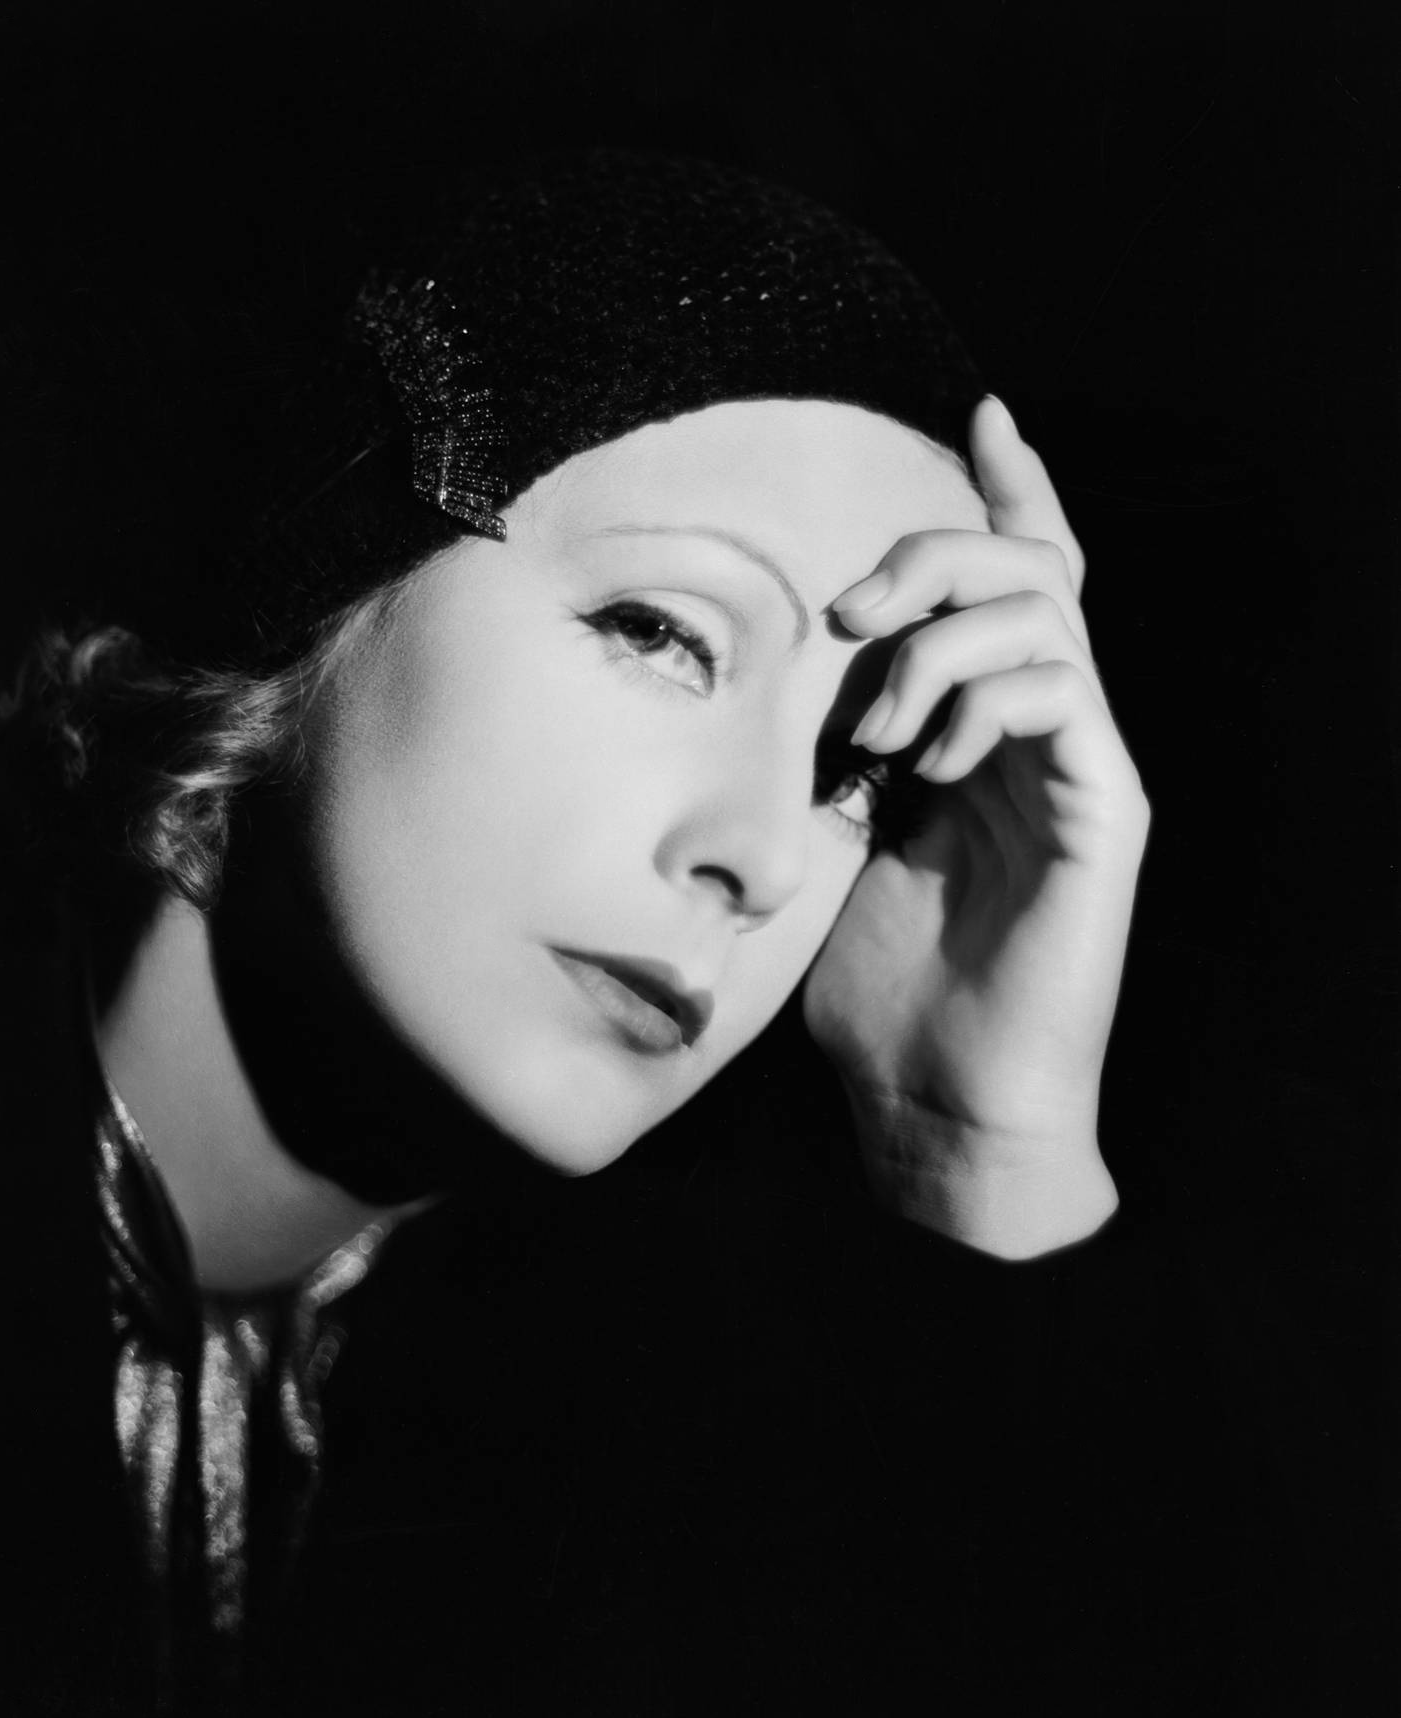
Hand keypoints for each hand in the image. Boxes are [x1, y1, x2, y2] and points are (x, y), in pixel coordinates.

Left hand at [803, 397, 1149, 1259]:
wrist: (935, 1103)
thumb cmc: (882, 990)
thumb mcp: (840, 842)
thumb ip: (847, 749)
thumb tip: (814, 668)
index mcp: (985, 732)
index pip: (1012, 584)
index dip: (1006, 491)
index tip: (978, 410)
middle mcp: (1046, 734)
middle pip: (1031, 567)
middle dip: (936, 551)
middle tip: (852, 610)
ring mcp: (1083, 766)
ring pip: (1046, 609)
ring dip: (939, 639)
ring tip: (877, 728)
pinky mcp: (1109, 806)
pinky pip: (1062, 686)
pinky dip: (981, 698)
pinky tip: (928, 765)